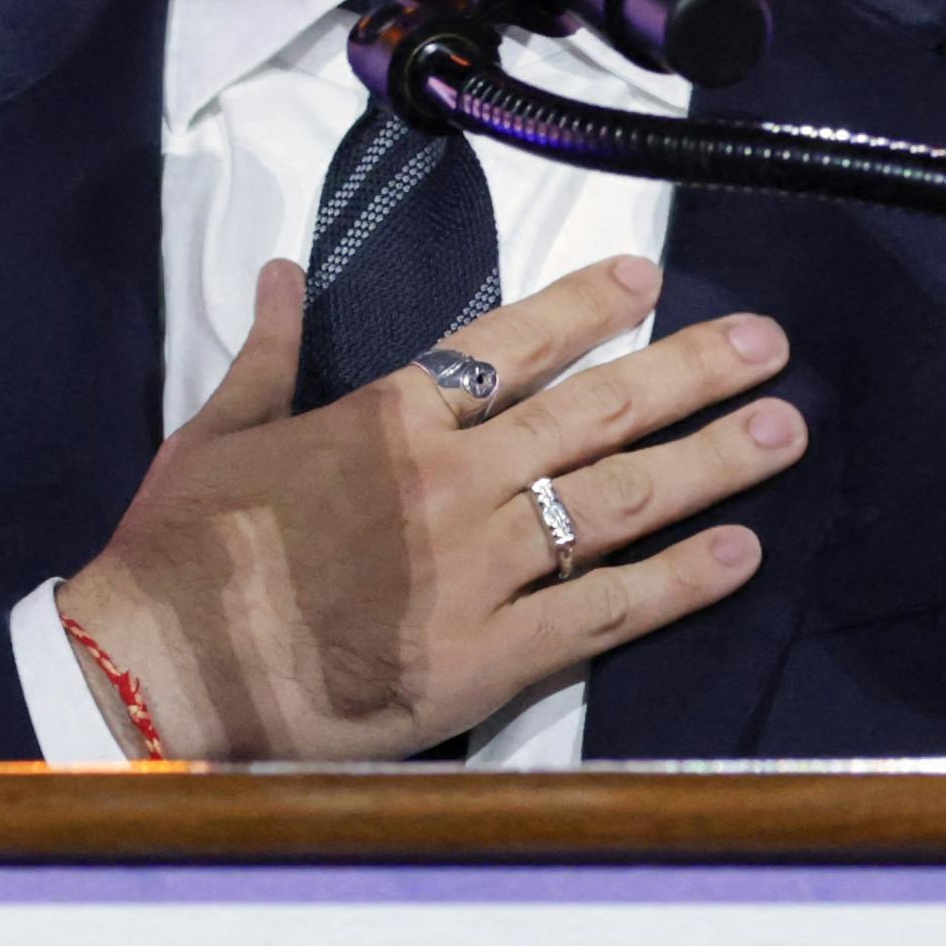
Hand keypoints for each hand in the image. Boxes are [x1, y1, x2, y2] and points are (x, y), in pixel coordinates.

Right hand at [55, 255, 800, 761]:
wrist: (160, 670)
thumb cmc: (180, 553)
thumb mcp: (213, 432)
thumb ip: (266, 353)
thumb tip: (276, 275)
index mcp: (387, 419)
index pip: (510, 344)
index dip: (588, 306)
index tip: (651, 279)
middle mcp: (450, 482)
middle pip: (596, 411)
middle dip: (691, 370)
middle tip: (767, 344)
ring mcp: (475, 570)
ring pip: (618, 502)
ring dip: (711, 461)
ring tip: (785, 429)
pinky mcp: (485, 658)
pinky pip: (603, 613)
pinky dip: (677, 583)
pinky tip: (739, 555)